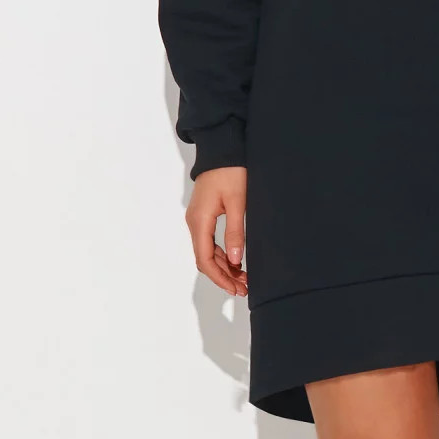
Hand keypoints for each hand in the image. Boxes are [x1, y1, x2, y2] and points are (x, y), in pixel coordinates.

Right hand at [186, 166, 248, 295]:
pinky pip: (209, 241)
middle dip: (223, 276)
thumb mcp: (238, 203)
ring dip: (224, 266)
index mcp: (200, 221)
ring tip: (243, 279)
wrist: (221, 149)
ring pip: (207, 252)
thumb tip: (235, 261)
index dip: (220, 277)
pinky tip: (236, 262)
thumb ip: (236, 233)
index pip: (205, 259)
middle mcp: (194, 222)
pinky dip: (222, 254)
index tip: (235, 289)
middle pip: (205, 259)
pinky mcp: (203, 215)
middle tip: (244, 288)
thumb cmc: (231, 171)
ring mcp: (197, 219)